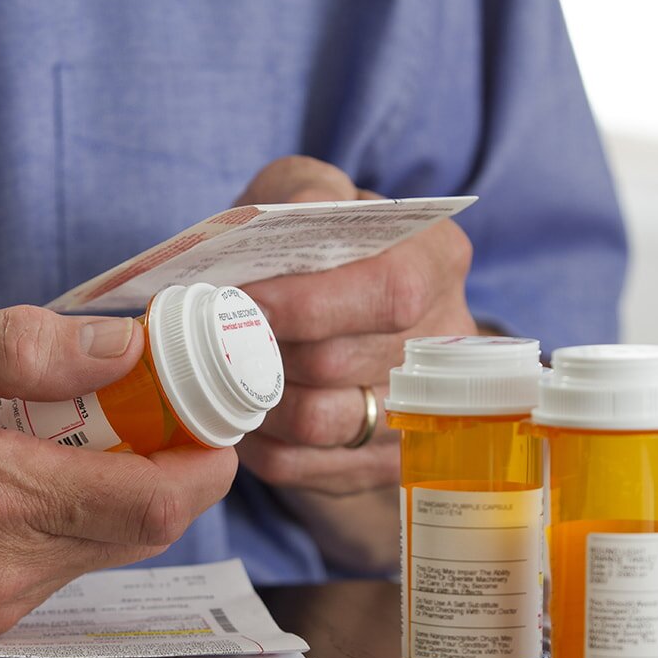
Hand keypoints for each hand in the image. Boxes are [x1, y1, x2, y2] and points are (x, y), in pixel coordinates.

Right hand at [0, 306, 236, 635]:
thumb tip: (124, 346)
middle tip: (164, 404)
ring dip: (126, 488)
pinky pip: (61, 564)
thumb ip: (21, 348)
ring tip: (98, 425)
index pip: (153, 503)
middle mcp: (1, 569)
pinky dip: (79, 514)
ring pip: (106, 549)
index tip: (218, 415)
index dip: (207, 462)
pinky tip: (48, 467)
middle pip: (144, 530)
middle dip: (174, 467)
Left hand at [234, 156, 476, 569]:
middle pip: (342, 362)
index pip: (388, 292)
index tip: (245, 300)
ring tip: (222, 368)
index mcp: (436, 260)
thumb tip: (296, 218)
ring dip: (255, 396)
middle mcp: (443, 340)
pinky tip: (240, 406)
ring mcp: (419, 411)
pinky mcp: (380, 464)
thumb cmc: (312, 247)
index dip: (309, 303)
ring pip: (319, 421)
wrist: (334, 312)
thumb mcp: (308, 194)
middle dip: (265, 348)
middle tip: (214, 334)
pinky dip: (256, 438)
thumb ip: (305, 193)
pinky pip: (302, 464)